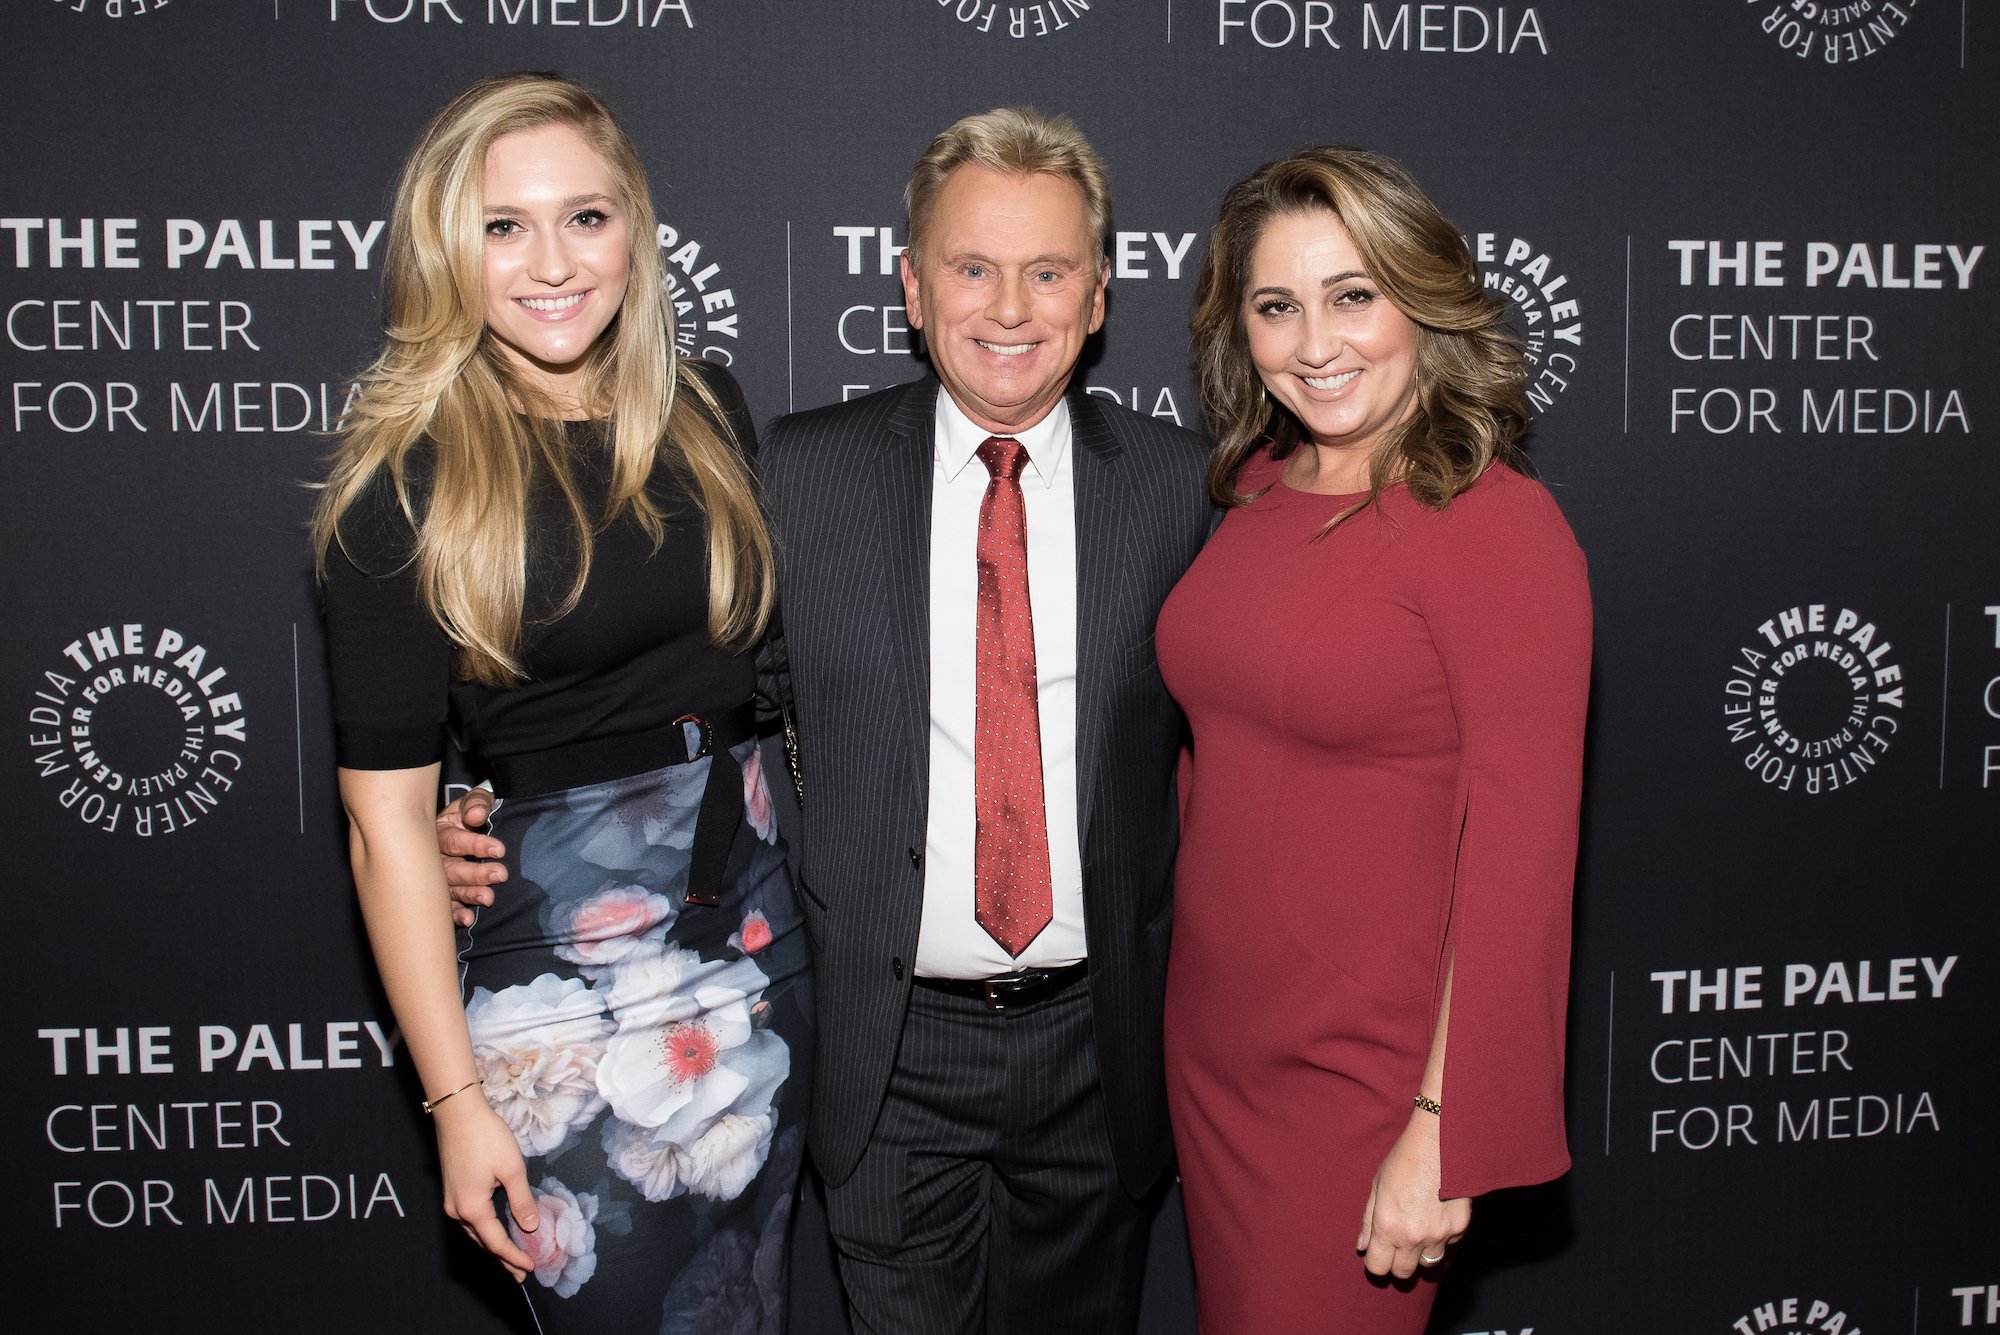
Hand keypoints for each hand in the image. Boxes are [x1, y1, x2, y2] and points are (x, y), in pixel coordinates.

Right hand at [434, 1095, 537, 1281]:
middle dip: (502, 1259)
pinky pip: (469, 1219)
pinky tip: (493, 1230)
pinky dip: (483, 1231)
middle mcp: (457, 1210)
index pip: (496, 1243)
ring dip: (491, 1246)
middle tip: (519, 1274)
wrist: (457, 1113)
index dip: (514, 1257)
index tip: (530, 1267)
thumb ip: (521, 1200)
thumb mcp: (512, 1169)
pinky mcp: (451, 1189)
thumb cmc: (486, 1138)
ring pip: (474, 1232)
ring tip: (508, 1258)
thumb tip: (530, 1226)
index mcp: (472, 1209)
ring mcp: (451, 1200)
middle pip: (482, 1242)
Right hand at [437, 788, 505, 927]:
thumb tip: (476, 815)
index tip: (499, 849)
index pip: (455, 840)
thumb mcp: (473, 802)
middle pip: (451, 869)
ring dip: (469, 895)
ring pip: (450, 889)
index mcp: (440, 832)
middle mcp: (435, 857)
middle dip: (475, 873)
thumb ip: (477, 803)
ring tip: (489, 898)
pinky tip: (468, 919)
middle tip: (500, 874)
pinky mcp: (442, 895)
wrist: (467, 825)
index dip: (476, 844)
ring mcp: (436, 879)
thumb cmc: (470, 813)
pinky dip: (455, 915)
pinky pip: (446, 908)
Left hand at [1356, 1109, 1471, 1279]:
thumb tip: (1362, 1247)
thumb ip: (1368, 1220)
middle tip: (1398, 1245)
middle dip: (1398, 1263)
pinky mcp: (1460, 1228)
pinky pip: (1448, 1246)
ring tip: (1419, 1230)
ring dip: (1422, 1254)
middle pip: (1402, 1273)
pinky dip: (1442, 1239)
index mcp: (1388, 1226)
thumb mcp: (1378, 1186)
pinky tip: (1438, 1216)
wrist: (1442, 1141)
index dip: (1376, 1262)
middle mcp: (1413, 1236)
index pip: (1377, 1268)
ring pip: (1428, 1264)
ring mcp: (1439, 1235)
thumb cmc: (1405, 1159)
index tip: (1378, 1253)